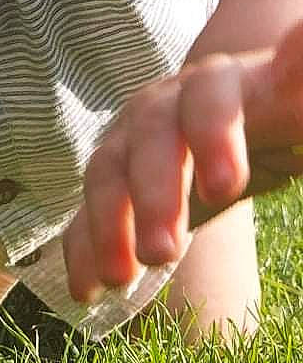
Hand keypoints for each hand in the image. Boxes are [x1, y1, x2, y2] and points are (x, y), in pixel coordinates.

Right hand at [63, 20, 302, 302]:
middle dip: (152, 194)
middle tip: (162, 254)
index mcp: (218, 86)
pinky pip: (88, 212)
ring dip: (107, 225)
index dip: (212, 136)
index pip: (209, 99)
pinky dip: (82, 248)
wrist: (231, 105)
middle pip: (149, 138)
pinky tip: (85, 290)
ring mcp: (130, 142)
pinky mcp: (114, 183)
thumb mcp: (293, 95)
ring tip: (117, 280)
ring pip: (107, 173)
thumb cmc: (274, 106)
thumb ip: (299, 72)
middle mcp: (163, 107)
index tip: (228, 189)